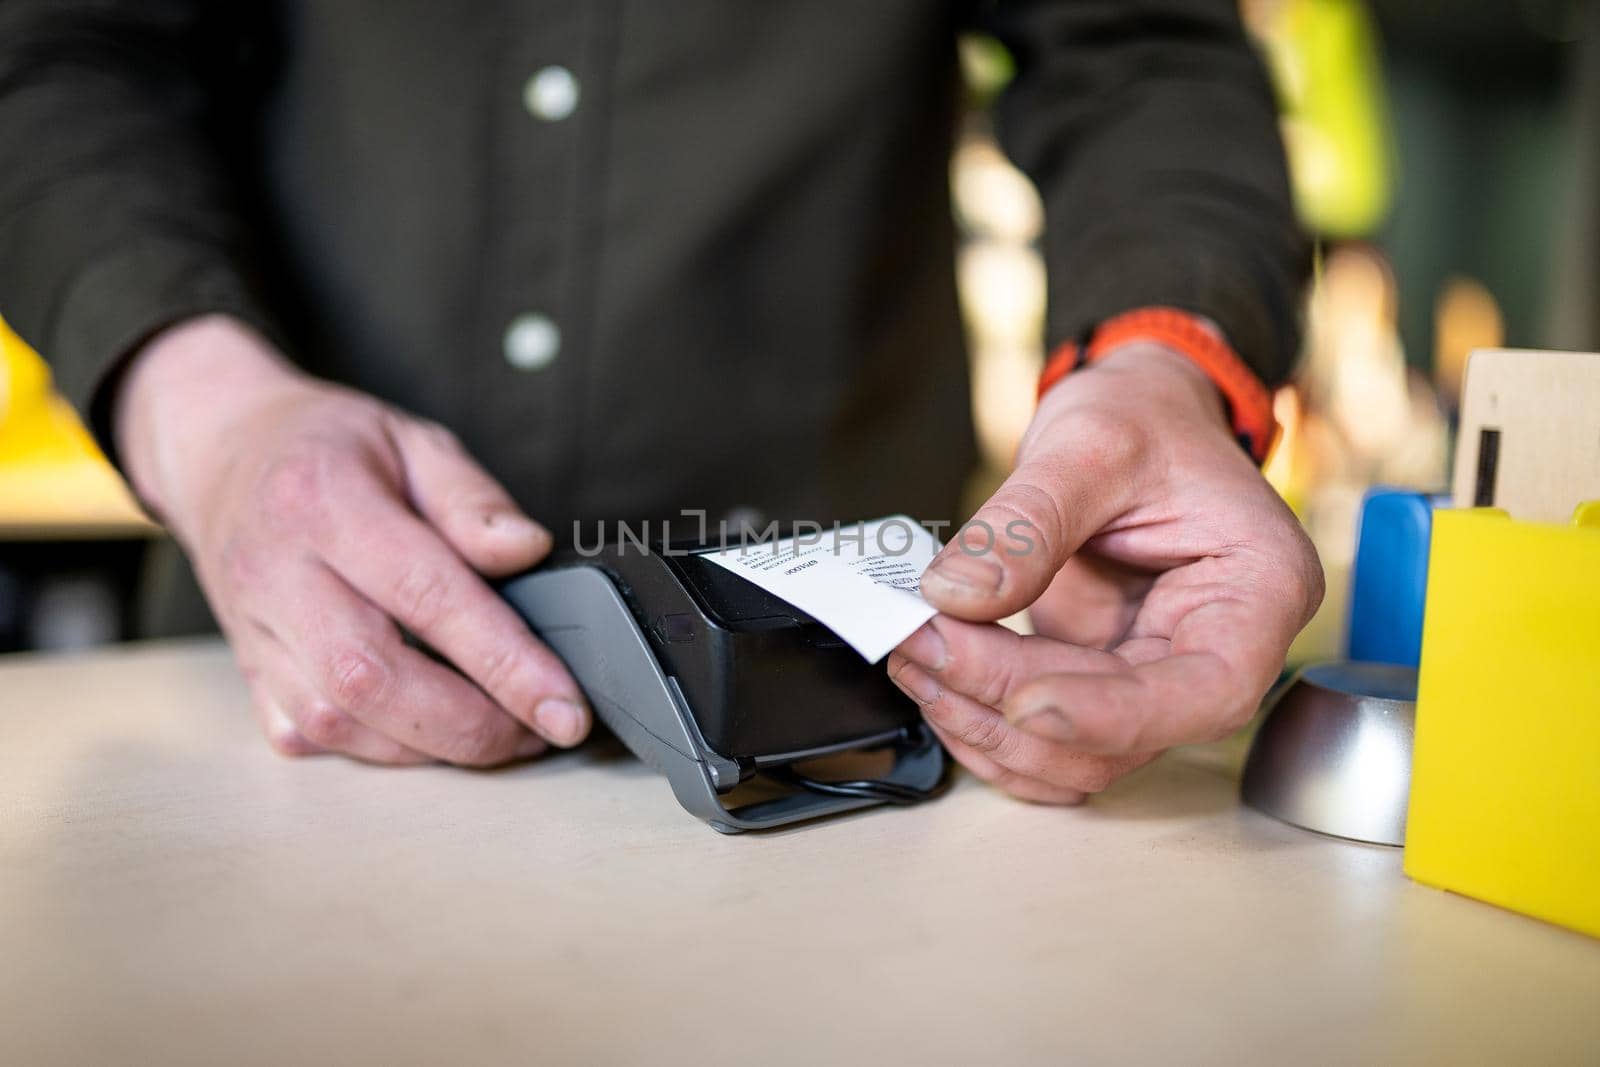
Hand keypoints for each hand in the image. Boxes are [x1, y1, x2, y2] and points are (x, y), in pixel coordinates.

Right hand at [116, 315, 590, 764]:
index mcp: (324, 503)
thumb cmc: (330, 446)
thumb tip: (530, 551)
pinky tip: (427, 728)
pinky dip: (378, 748)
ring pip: (337, 721)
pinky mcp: (246, 671)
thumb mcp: (413, 440)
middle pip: (373, 678)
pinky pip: (307, 736)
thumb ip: (473, 499)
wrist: (222, 452)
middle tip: (541, 727)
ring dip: (430, 745)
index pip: (428, 595)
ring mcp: (252, 629)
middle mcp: (277, 573)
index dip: (505, 661)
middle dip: (472, 724)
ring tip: (500, 731)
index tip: (565, 704)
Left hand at [890, 342, 1322, 802]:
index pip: (1209, 691)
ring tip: (912, 653)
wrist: (1134, 417)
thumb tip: (957, 595)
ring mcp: (1154, 677)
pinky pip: (1045, 740)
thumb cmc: (1143, 419)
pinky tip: (935, 675)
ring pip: (1076, 755)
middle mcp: (1217, 651)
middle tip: (919, 643)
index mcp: (1259, 589)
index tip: (1024, 702)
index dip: (1113, 715)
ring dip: (984, 723)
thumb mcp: (1089, 443)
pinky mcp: (1098, 682)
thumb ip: (1028, 522)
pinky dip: (983, 723)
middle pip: (1122, 731)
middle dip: (1008, 700)